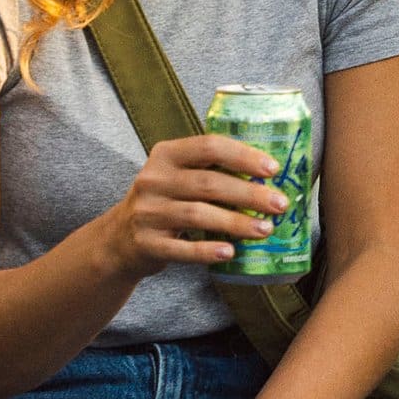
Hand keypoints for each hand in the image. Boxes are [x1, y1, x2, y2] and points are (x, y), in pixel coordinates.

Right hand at [101, 132, 284, 279]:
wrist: (119, 238)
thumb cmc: (164, 201)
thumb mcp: (177, 175)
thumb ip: (212, 170)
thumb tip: (269, 178)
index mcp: (166, 154)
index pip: (209, 147)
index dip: (243, 156)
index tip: (273, 169)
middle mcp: (153, 180)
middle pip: (208, 183)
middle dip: (249, 194)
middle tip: (280, 204)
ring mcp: (147, 213)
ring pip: (198, 215)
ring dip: (236, 223)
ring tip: (265, 229)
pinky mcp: (146, 244)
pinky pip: (181, 248)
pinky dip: (207, 250)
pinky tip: (230, 252)